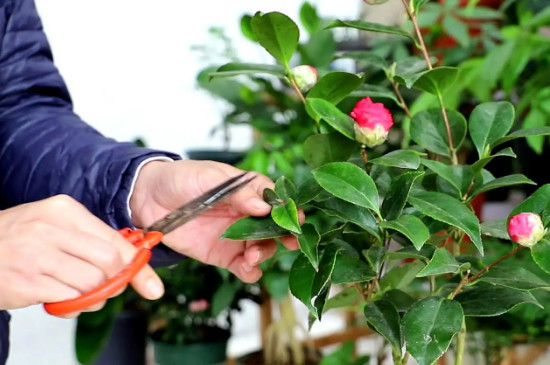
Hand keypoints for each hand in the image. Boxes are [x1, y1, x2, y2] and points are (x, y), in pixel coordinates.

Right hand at [0, 195, 163, 314]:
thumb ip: (93, 241)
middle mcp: (50, 228)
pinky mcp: (25, 282)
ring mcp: (35, 255)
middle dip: (115, 281)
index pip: (114, 239)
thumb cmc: (21, 239)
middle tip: (108, 288)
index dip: (136, 264)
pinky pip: (68, 300)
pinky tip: (62, 300)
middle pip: (109, 261)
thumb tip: (135, 264)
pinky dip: (73, 307)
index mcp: (64, 210)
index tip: (149, 283)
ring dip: (94, 297)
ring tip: (82, 296)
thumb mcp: (56, 226)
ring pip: (91, 283)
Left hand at [129, 160, 299, 282]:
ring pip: (263, 248)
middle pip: (275, 228)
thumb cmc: (181, 178)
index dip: (288, 210)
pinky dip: (250, 271)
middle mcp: (248, 213)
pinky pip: (243, 267)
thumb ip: (237, 192)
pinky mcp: (223, 255)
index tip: (296, 220)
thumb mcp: (209, 177)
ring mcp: (237, 236)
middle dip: (283, 236)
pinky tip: (248, 269)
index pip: (276, 200)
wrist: (148, 198)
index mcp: (248, 190)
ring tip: (252, 256)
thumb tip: (264, 207)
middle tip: (288, 242)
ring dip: (264, 254)